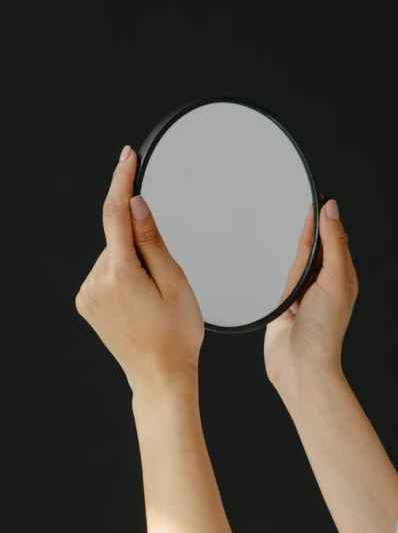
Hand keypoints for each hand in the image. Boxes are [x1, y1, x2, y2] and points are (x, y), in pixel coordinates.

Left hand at [74, 145, 204, 393]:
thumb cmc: (176, 335)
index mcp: (120, 273)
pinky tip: (140, 302)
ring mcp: (88, 294)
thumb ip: (152, 241)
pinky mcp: (87, 303)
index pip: (115, 213)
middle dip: (141, 245)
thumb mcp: (175, 282)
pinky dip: (123, 276)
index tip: (127, 156)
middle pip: (118, 239)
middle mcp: (95, 281)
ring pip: (113, 256)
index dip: (121, 180)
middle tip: (165, 279)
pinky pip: (106, 273)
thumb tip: (136, 204)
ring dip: (133, 263)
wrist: (159, 376)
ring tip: (154, 298)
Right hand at [263, 198, 358, 397]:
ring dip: (299, 246)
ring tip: (301, 218)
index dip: (328, 217)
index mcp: (344, 277)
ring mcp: (304, 294)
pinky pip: (282, 276)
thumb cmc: (323, 330)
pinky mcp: (285, 303)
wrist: (299, 364)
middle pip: (317, 246)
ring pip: (298, 260)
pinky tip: (281, 255)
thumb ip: (333, 244)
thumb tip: (332, 211)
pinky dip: (282, 266)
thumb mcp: (334, 279)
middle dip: (313, 227)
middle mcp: (325, 284)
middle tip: (308, 198)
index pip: (336, 238)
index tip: (320, 195)